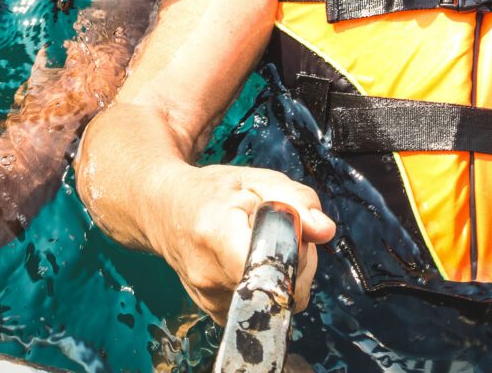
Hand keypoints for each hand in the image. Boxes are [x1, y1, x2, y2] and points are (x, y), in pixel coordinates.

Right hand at [157, 165, 335, 323]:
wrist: (166, 210)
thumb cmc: (214, 191)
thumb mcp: (256, 179)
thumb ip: (295, 199)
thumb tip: (325, 230)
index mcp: (216, 233)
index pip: (271, 265)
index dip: (296, 252)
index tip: (294, 230)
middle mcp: (208, 274)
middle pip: (280, 289)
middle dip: (299, 262)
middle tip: (286, 232)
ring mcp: (209, 299)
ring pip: (275, 302)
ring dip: (284, 275)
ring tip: (265, 244)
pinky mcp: (214, 312)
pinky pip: (261, 308)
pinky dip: (268, 287)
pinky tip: (254, 262)